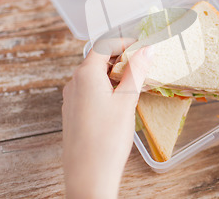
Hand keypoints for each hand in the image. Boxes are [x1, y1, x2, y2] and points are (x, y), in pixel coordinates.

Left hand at [62, 38, 152, 198]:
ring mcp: (71, 97)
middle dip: (121, 57)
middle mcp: (74, 82)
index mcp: (86, 74)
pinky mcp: (73, 111)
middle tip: (143, 64)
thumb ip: (137, 71)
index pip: (104, 44)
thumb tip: (147, 49)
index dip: (124, 42)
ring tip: (135, 83)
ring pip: (94, 75)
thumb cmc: (107, 139)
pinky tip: (120, 100)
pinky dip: (106, 87)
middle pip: (98, 58)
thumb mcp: (127, 101)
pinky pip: (89, 90)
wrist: (88, 175)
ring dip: (114, 73)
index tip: (142, 46)